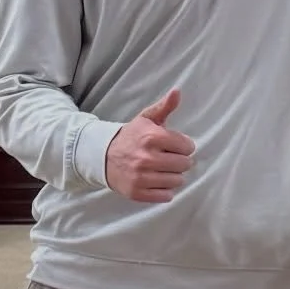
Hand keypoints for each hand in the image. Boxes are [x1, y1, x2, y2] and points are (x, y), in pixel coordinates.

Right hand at [104, 88, 194, 203]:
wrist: (102, 156)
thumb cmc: (131, 137)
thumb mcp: (146, 119)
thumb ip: (164, 107)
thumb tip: (177, 91)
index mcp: (151, 137)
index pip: (187, 146)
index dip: (184, 146)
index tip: (175, 146)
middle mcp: (146, 158)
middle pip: (185, 165)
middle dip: (180, 161)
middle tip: (169, 158)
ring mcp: (141, 177)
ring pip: (177, 181)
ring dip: (173, 176)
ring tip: (162, 169)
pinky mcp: (137, 192)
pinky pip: (166, 196)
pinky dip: (165, 190)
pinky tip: (157, 181)